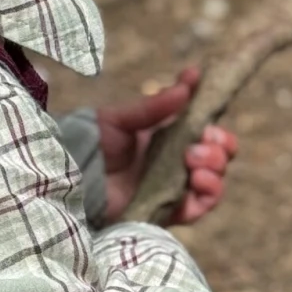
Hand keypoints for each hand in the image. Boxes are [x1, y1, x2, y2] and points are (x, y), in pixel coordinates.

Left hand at [96, 68, 237, 224]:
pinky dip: (207, 194)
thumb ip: (155, 105)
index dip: (213, 116)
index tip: (212, 100)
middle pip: (216, 154)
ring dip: (215, 167)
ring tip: (194, 161)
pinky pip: (199, 207)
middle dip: (220, 144)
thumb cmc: (91, 143)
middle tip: (204, 140)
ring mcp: (173, 186)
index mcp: (166, 136)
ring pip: (213, 179)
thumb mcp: (120, 119)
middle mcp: (175, 161)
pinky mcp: (167, 210)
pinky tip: (197, 180)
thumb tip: (190, 81)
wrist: (71, 177)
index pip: (203, 127)